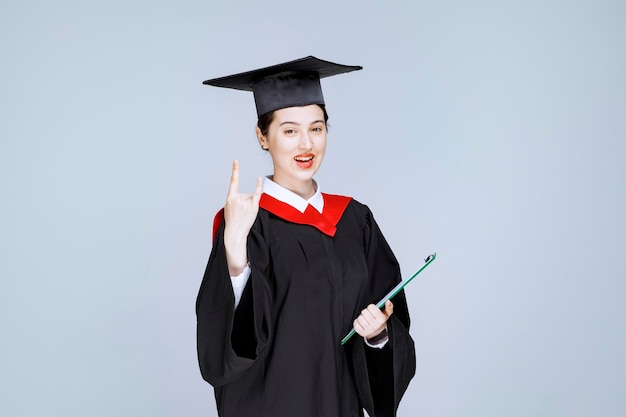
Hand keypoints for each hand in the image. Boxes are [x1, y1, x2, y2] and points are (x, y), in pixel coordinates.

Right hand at [223, 160, 262, 274]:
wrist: (235, 232)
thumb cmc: (232, 220)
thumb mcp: (228, 208)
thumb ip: (236, 198)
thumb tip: (248, 195)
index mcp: (230, 198)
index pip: (234, 182)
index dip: (235, 170)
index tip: (236, 161)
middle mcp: (239, 199)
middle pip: (245, 194)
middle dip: (244, 202)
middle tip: (240, 213)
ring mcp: (247, 203)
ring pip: (250, 198)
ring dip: (249, 205)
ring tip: (244, 215)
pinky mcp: (254, 207)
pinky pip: (257, 194)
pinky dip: (259, 186)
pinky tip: (259, 178)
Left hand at [353, 300, 393, 339]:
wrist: (377, 333)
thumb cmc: (380, 321)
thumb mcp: (386, 314)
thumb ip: (389, 307)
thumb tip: (388, 301)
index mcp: (381, 319)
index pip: (371, 307)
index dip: (371, 307)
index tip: (372, 309)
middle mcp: (375, 325)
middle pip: (364, 312)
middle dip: (366, 312)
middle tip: (369, 314)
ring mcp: (368, 330)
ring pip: (360, 318)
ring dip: (361, 317)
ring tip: (365, 319)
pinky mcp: (362, 332)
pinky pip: (356, 324)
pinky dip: (357, 322)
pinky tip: (361, 323)